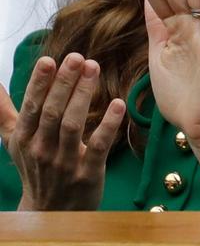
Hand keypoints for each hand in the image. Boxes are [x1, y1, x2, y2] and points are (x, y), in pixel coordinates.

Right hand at [0, 54, 124, 209]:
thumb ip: (4, 112)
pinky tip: (118, 104)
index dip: (39, 83)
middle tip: (78, 57)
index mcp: (24, 138)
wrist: (50, 212)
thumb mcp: (14, 141)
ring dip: (84, 96)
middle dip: (64, 83)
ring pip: (72, 125)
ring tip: (94, 69)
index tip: (49, 60)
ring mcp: (64, 162)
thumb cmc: (35, 167)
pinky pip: (98, 146)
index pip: (31, 106)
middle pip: (52, 112)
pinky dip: (108, 125)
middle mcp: (41, 149)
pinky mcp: (87, 173)